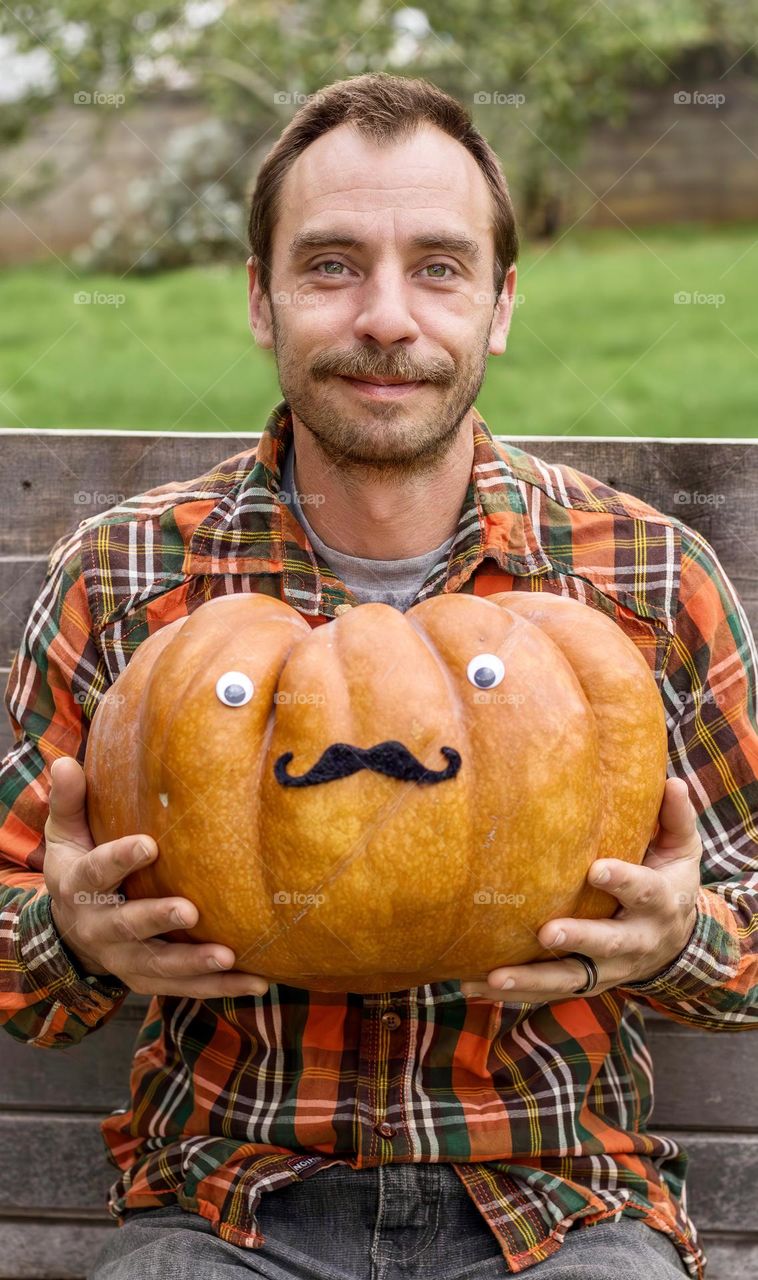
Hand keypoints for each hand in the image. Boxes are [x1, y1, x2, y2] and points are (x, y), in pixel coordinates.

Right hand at [43, 756, 269, 998]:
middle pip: (129, 926)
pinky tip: (256, 983)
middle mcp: (101, 927)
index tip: (149, 845)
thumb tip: (64, 761)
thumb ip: (70, 801)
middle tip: (190, 910)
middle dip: (158, 918)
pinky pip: (185, 988)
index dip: (121, 859)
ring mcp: (125, 958)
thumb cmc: (79, 866)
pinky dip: (219, 988)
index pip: (98, 872)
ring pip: (160, 966)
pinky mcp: (148, 979)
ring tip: (229, 958)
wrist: (70, 930)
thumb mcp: (67, 834)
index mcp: (81, 886)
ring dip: (195, 965)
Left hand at [460, 777, 701, 1003]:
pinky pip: (549, 992)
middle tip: (547, 932)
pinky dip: (515, 992)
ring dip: (532, 980)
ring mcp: (609, 968)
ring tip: (494, 978)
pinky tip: (473, 986)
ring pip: (571, 979)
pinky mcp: (586, 983)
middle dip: (578, 939)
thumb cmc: (669, 880)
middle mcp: (636, 941)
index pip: (643, 891)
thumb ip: (675, 818)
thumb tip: (673, 782)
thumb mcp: (682, 850)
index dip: (622, 880)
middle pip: (607, 944)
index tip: (596, 869)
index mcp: (660, 903)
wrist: (678, 941)